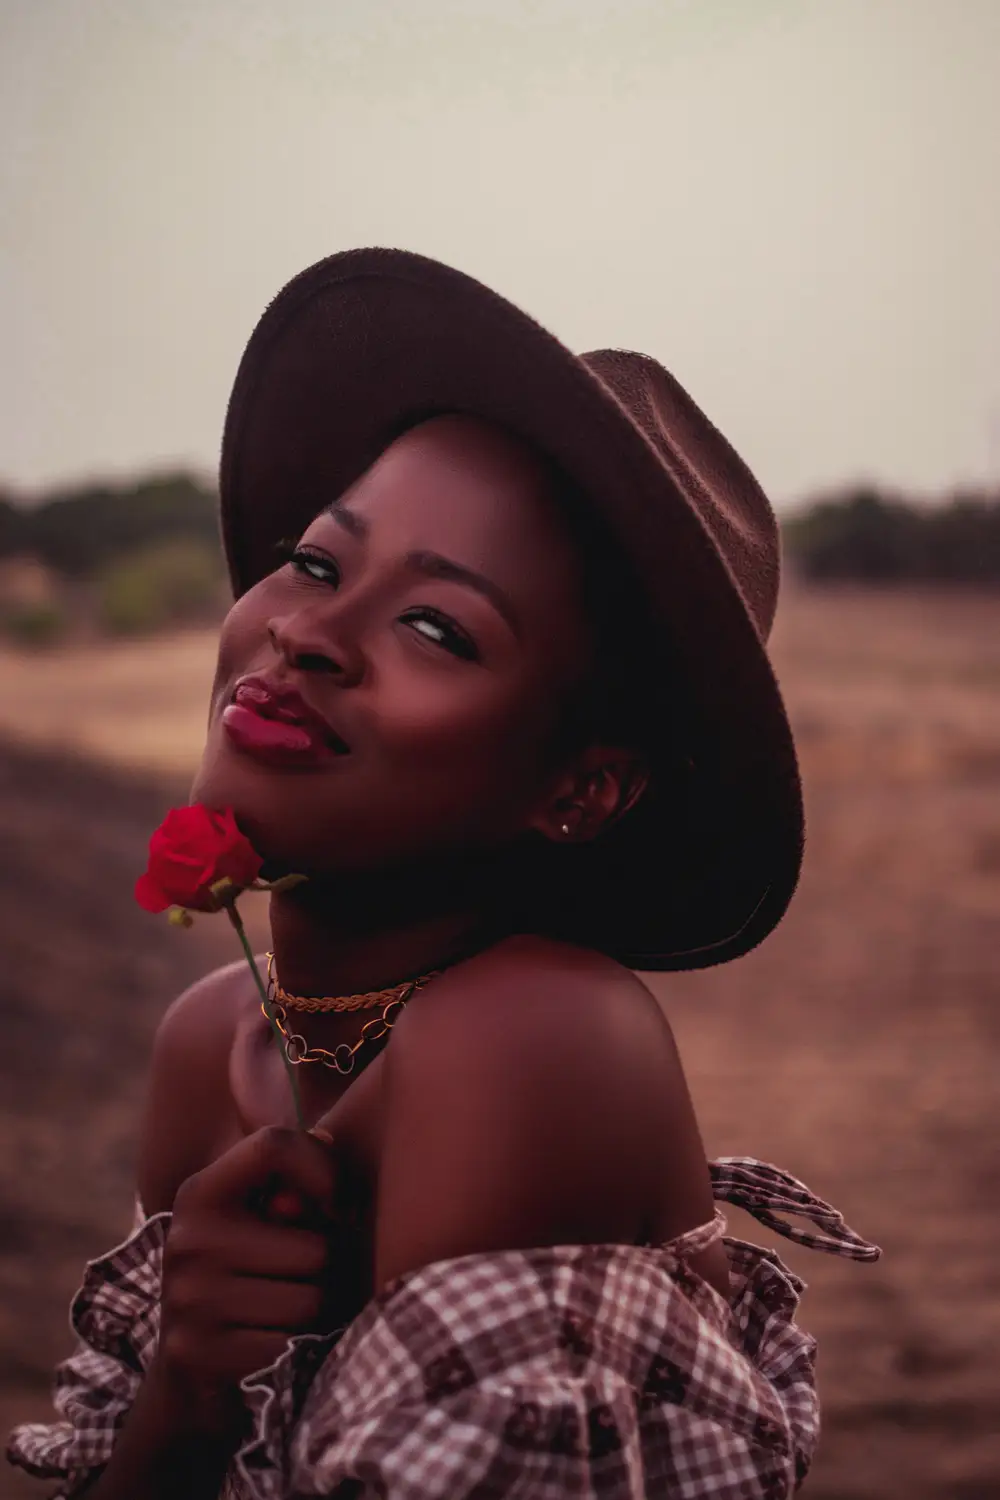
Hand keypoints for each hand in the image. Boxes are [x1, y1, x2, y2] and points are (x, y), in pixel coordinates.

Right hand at [152, 1126, 335, 1438]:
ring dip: (314, 1313)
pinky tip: (270, 1344)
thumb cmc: (246, 1278)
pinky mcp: (199, 1354)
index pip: (273, 1144)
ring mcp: (188, 1298)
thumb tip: (334, 1153)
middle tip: (299, 1279)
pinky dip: (294, 1349)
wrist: (189, 1376)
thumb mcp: (256, 1221)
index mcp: (201, 1193)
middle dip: (325, 1269)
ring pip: (310, 1301)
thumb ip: (295, 1184)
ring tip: (285, 1311)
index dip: (322, 1168)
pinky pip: (290, 1345)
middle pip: (315, 1246)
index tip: (335, 1202)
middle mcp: (187, 1239)